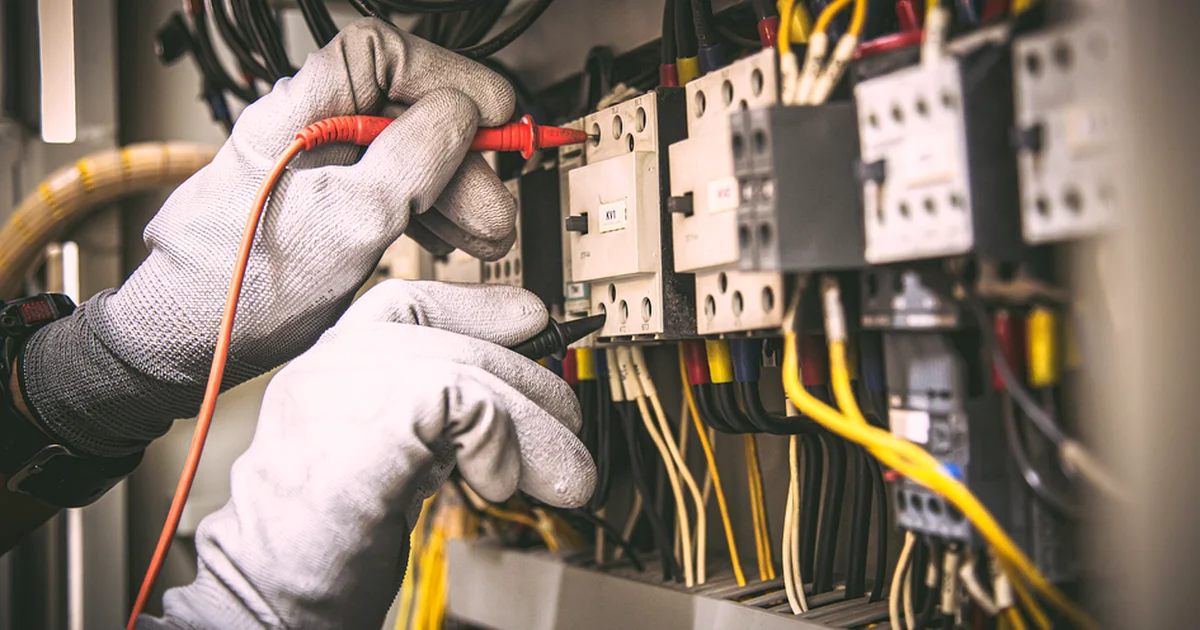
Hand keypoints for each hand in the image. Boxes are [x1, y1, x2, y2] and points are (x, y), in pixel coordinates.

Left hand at [18, 20, 517, 456]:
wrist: (183, 347)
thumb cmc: (239, 290)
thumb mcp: (347, 222)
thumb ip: (410, 161)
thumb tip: (460, 116)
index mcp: (297, 115)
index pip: (382, 56)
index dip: (445, 77)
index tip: (491, 112)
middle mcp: (307, 135)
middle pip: (405, 116)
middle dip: (462, 158)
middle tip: (495, 204)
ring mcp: (317, 175)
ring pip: (405, 160)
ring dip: (456, 194)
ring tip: (488, 235)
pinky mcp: (326, 213)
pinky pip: (391, 196)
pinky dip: (430, 215)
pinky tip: (455, 241)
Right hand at [136, 281, 595, 628]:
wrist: (266, 592)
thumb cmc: (324, 544)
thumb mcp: (389, 458)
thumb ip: (431, 418)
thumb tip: (515, 400)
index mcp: (329, 368)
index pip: (406, 305)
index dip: (477, 308)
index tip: (531, 320)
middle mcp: (330, 364)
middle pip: (457, 343)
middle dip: (532, 392)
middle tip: (570, 442)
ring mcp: (344, 385)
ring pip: (473, 372)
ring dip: (536, 429)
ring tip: (565, 475)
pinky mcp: (374, 417)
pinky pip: (471, 402)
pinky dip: (502, 444)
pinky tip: (498, 482)